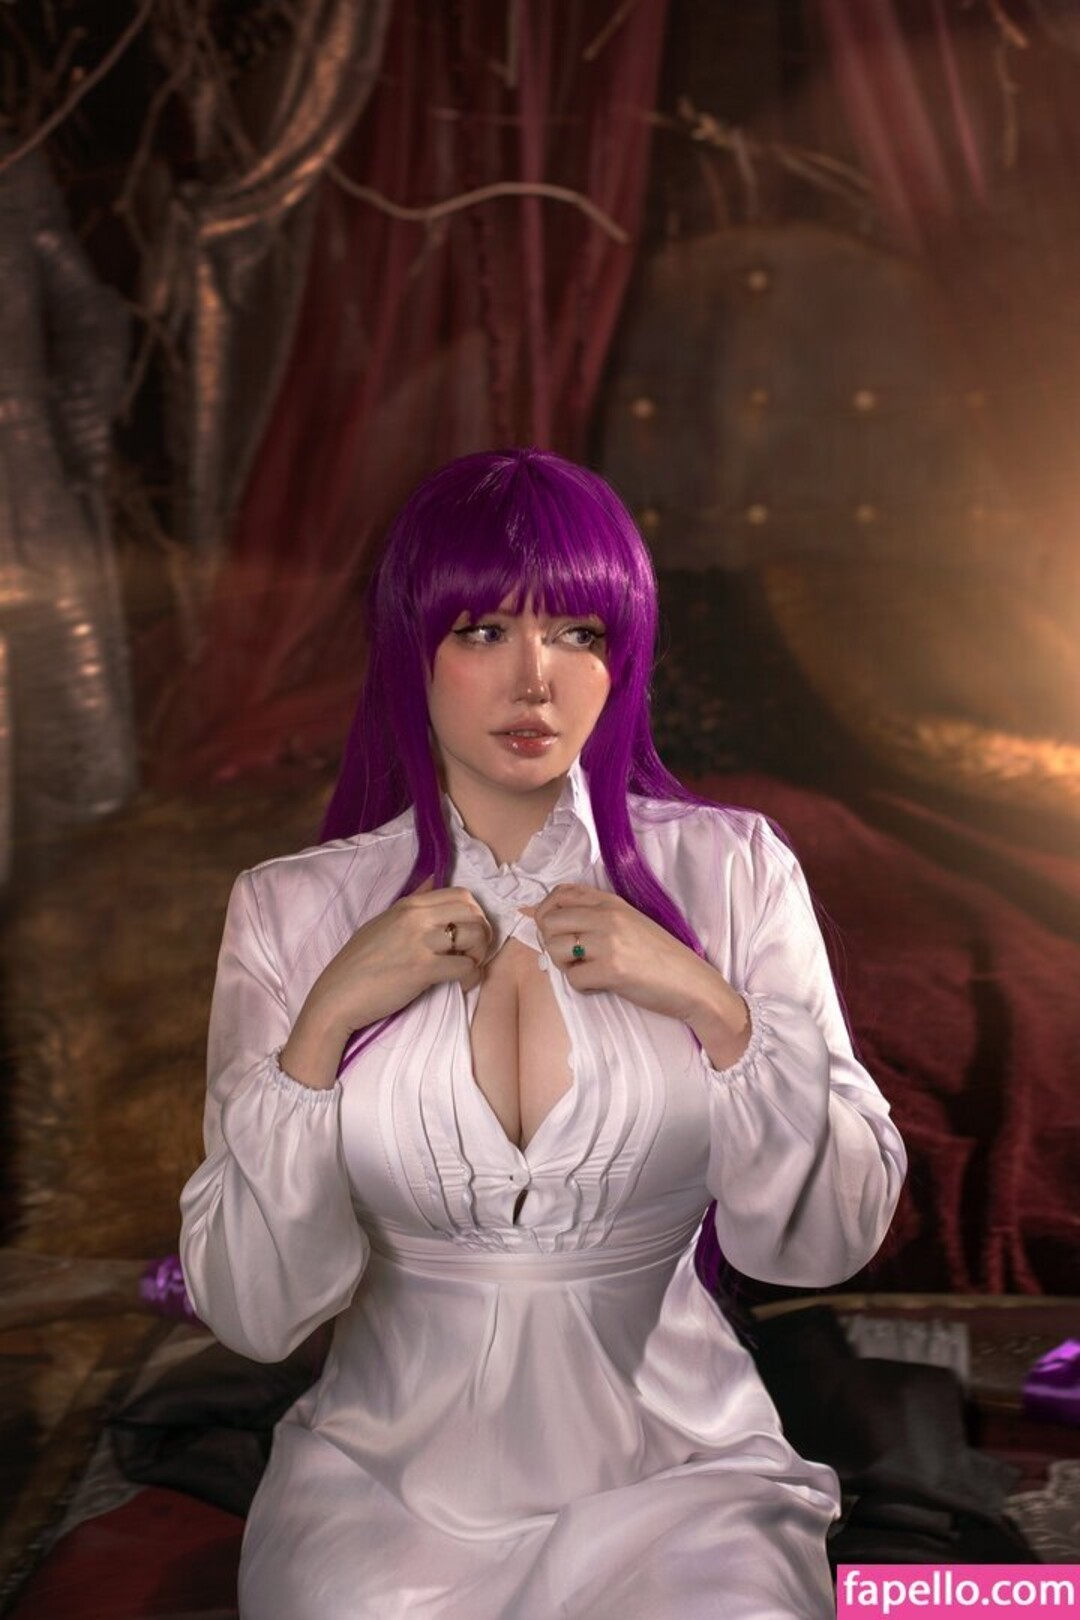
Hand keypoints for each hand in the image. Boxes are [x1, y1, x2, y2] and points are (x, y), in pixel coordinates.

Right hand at [282, 879, 492, 1086]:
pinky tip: (463, 984)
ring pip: (475, 935)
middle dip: (482, 932)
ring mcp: (420, 942)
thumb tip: (432, 880)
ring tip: (468, 967)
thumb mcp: (382, 923)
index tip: (469, 932)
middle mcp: (416, 917)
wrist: (337, 996)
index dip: (474, 914)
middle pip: (473, 911)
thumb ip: (410, 907)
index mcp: (408, 905)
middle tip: (474, 952)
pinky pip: (466, 967)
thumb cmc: (357, 964)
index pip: (461, 894)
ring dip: (479, 954)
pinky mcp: (423, 969)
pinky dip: (471, 977)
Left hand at [522, 884, 750, 1067]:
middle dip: (552, 943)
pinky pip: (573, 980)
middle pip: (548, 921)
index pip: (559, 893)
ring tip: (588, 971)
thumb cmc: (659, 956)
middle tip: (573, 958)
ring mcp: (609, 942)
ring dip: (565, 966)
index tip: (555, 931)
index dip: (547, 912)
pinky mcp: (611, 970)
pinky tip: (602, 985)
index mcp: (610, 902)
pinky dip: (583, 987)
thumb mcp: (628, 923)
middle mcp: (607, 916)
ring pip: (555, 950)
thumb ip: (592, 916)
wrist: (691, 983)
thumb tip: (538, 915)